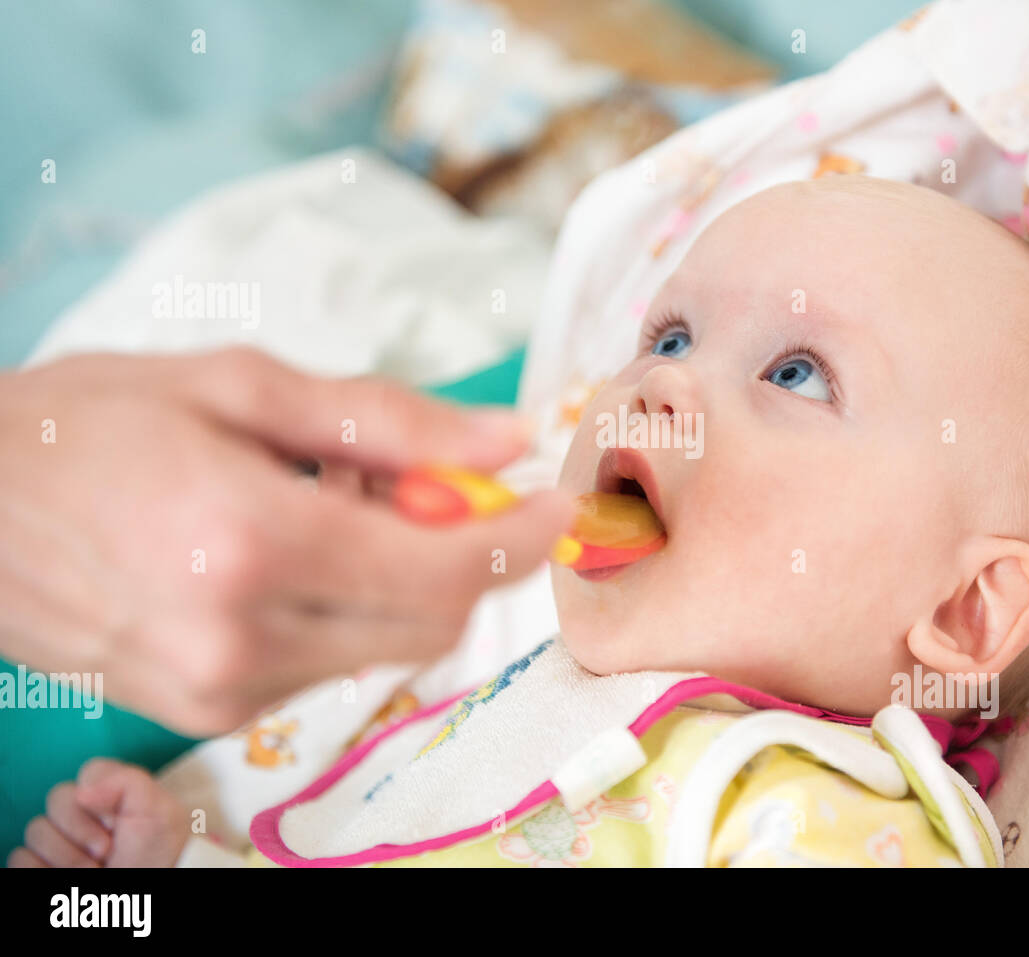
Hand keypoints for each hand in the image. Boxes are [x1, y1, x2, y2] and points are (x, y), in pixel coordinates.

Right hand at [0, 348, 572, 733]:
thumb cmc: (84, 425)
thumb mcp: (239, 386)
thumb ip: (386, 420)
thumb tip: (503, 437)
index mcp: (250, 544)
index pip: (444, 572)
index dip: (517, 539)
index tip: (553, 503)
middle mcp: (239, 639)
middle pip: (431, 623)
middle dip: (461, 555)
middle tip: (428, 483)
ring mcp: (218, 689)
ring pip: (385, 647)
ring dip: (398, 578)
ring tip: (330, 503)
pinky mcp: (203, 711)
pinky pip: (328, 664)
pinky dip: (347, 608)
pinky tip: (296, 549)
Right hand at [8, 758, 188, 867]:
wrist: (146, 886)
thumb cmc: (155, 852)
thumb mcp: (159, 811)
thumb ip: (128, 782)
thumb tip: (82, 790)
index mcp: (111, 792)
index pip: (90, 771)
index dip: (102, 795)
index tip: (118, 821)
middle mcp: (82, 811)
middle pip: (57, 797)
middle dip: (82, 828)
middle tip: (107, 850)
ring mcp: (60, 837)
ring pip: (36, 829)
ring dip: (67, 855)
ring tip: (94, 869)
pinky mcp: (41, 862)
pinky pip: (20, 857)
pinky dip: (42, 868)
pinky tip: (70, 876)